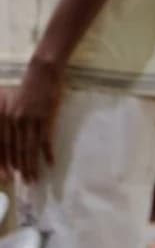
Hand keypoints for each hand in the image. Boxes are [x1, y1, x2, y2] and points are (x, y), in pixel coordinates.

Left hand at [1, 59, 62, 182]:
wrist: (42, 73)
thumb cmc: (28, 87)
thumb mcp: (14, 104)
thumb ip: (11, 120)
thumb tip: (16, 139)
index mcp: (5, 118)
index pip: (2, 145)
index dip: (5, 161)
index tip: (10, 176)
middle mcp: (14, 121)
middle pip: (15, 150)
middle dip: (20, 168)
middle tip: (26, 182)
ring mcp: (30, 120)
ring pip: (29, 148)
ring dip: (32, 165)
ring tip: (35, 178)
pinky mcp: (45, 118)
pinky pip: (45, 139)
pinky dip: (47, 153)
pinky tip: (50, 163)